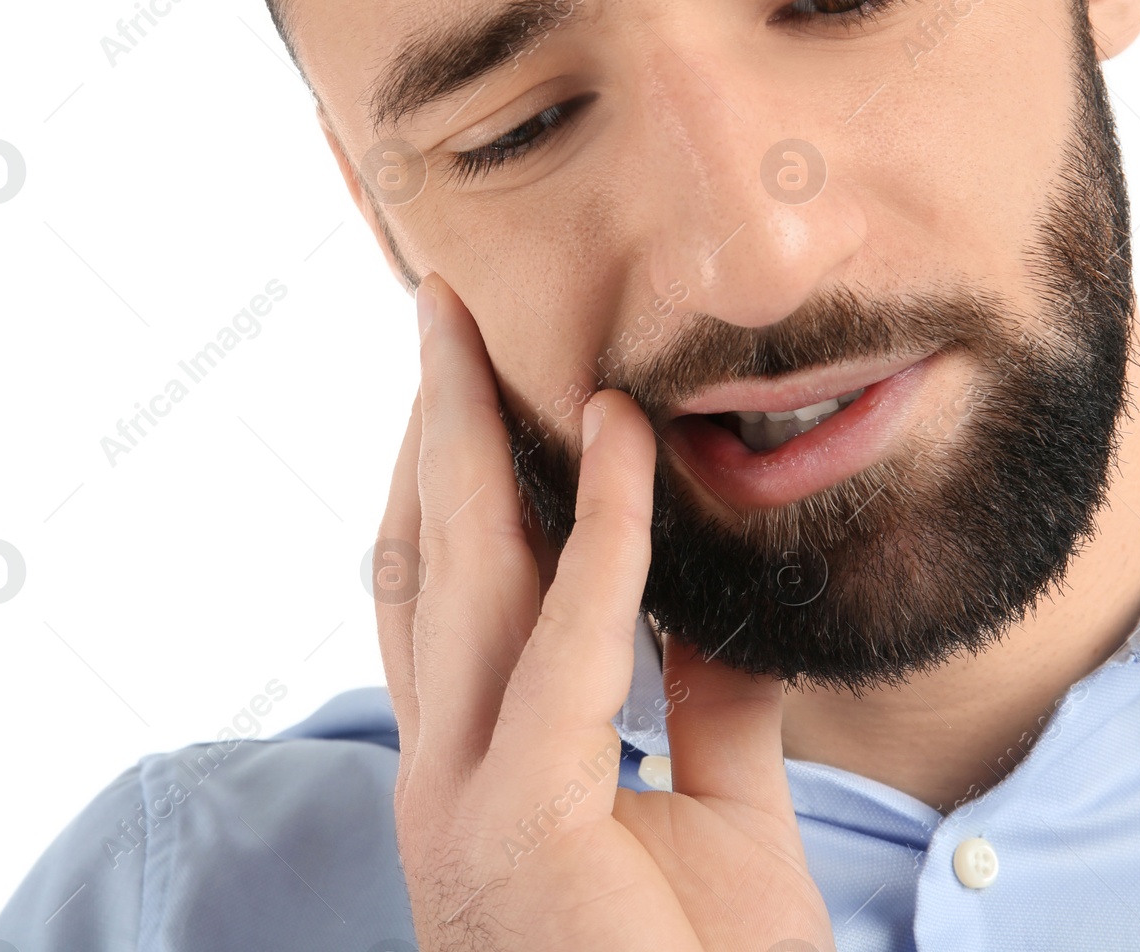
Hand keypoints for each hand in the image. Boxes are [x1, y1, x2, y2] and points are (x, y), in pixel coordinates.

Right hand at [373, 274, 834, 951]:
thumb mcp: (720, 815)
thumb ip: (704, 704)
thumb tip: (705, 596)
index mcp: (477, 776)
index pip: (442, 598)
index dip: (444, 481)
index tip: (468, 383)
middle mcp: (444, 778)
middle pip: (419, 564)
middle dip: (424, 432)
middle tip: (435, 313)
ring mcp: (463, 806)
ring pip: (453, 578)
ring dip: (466, 441)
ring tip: (471, 332)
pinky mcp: (520, 827)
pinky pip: (569, 647)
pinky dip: (600, 537)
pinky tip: (621, 443)